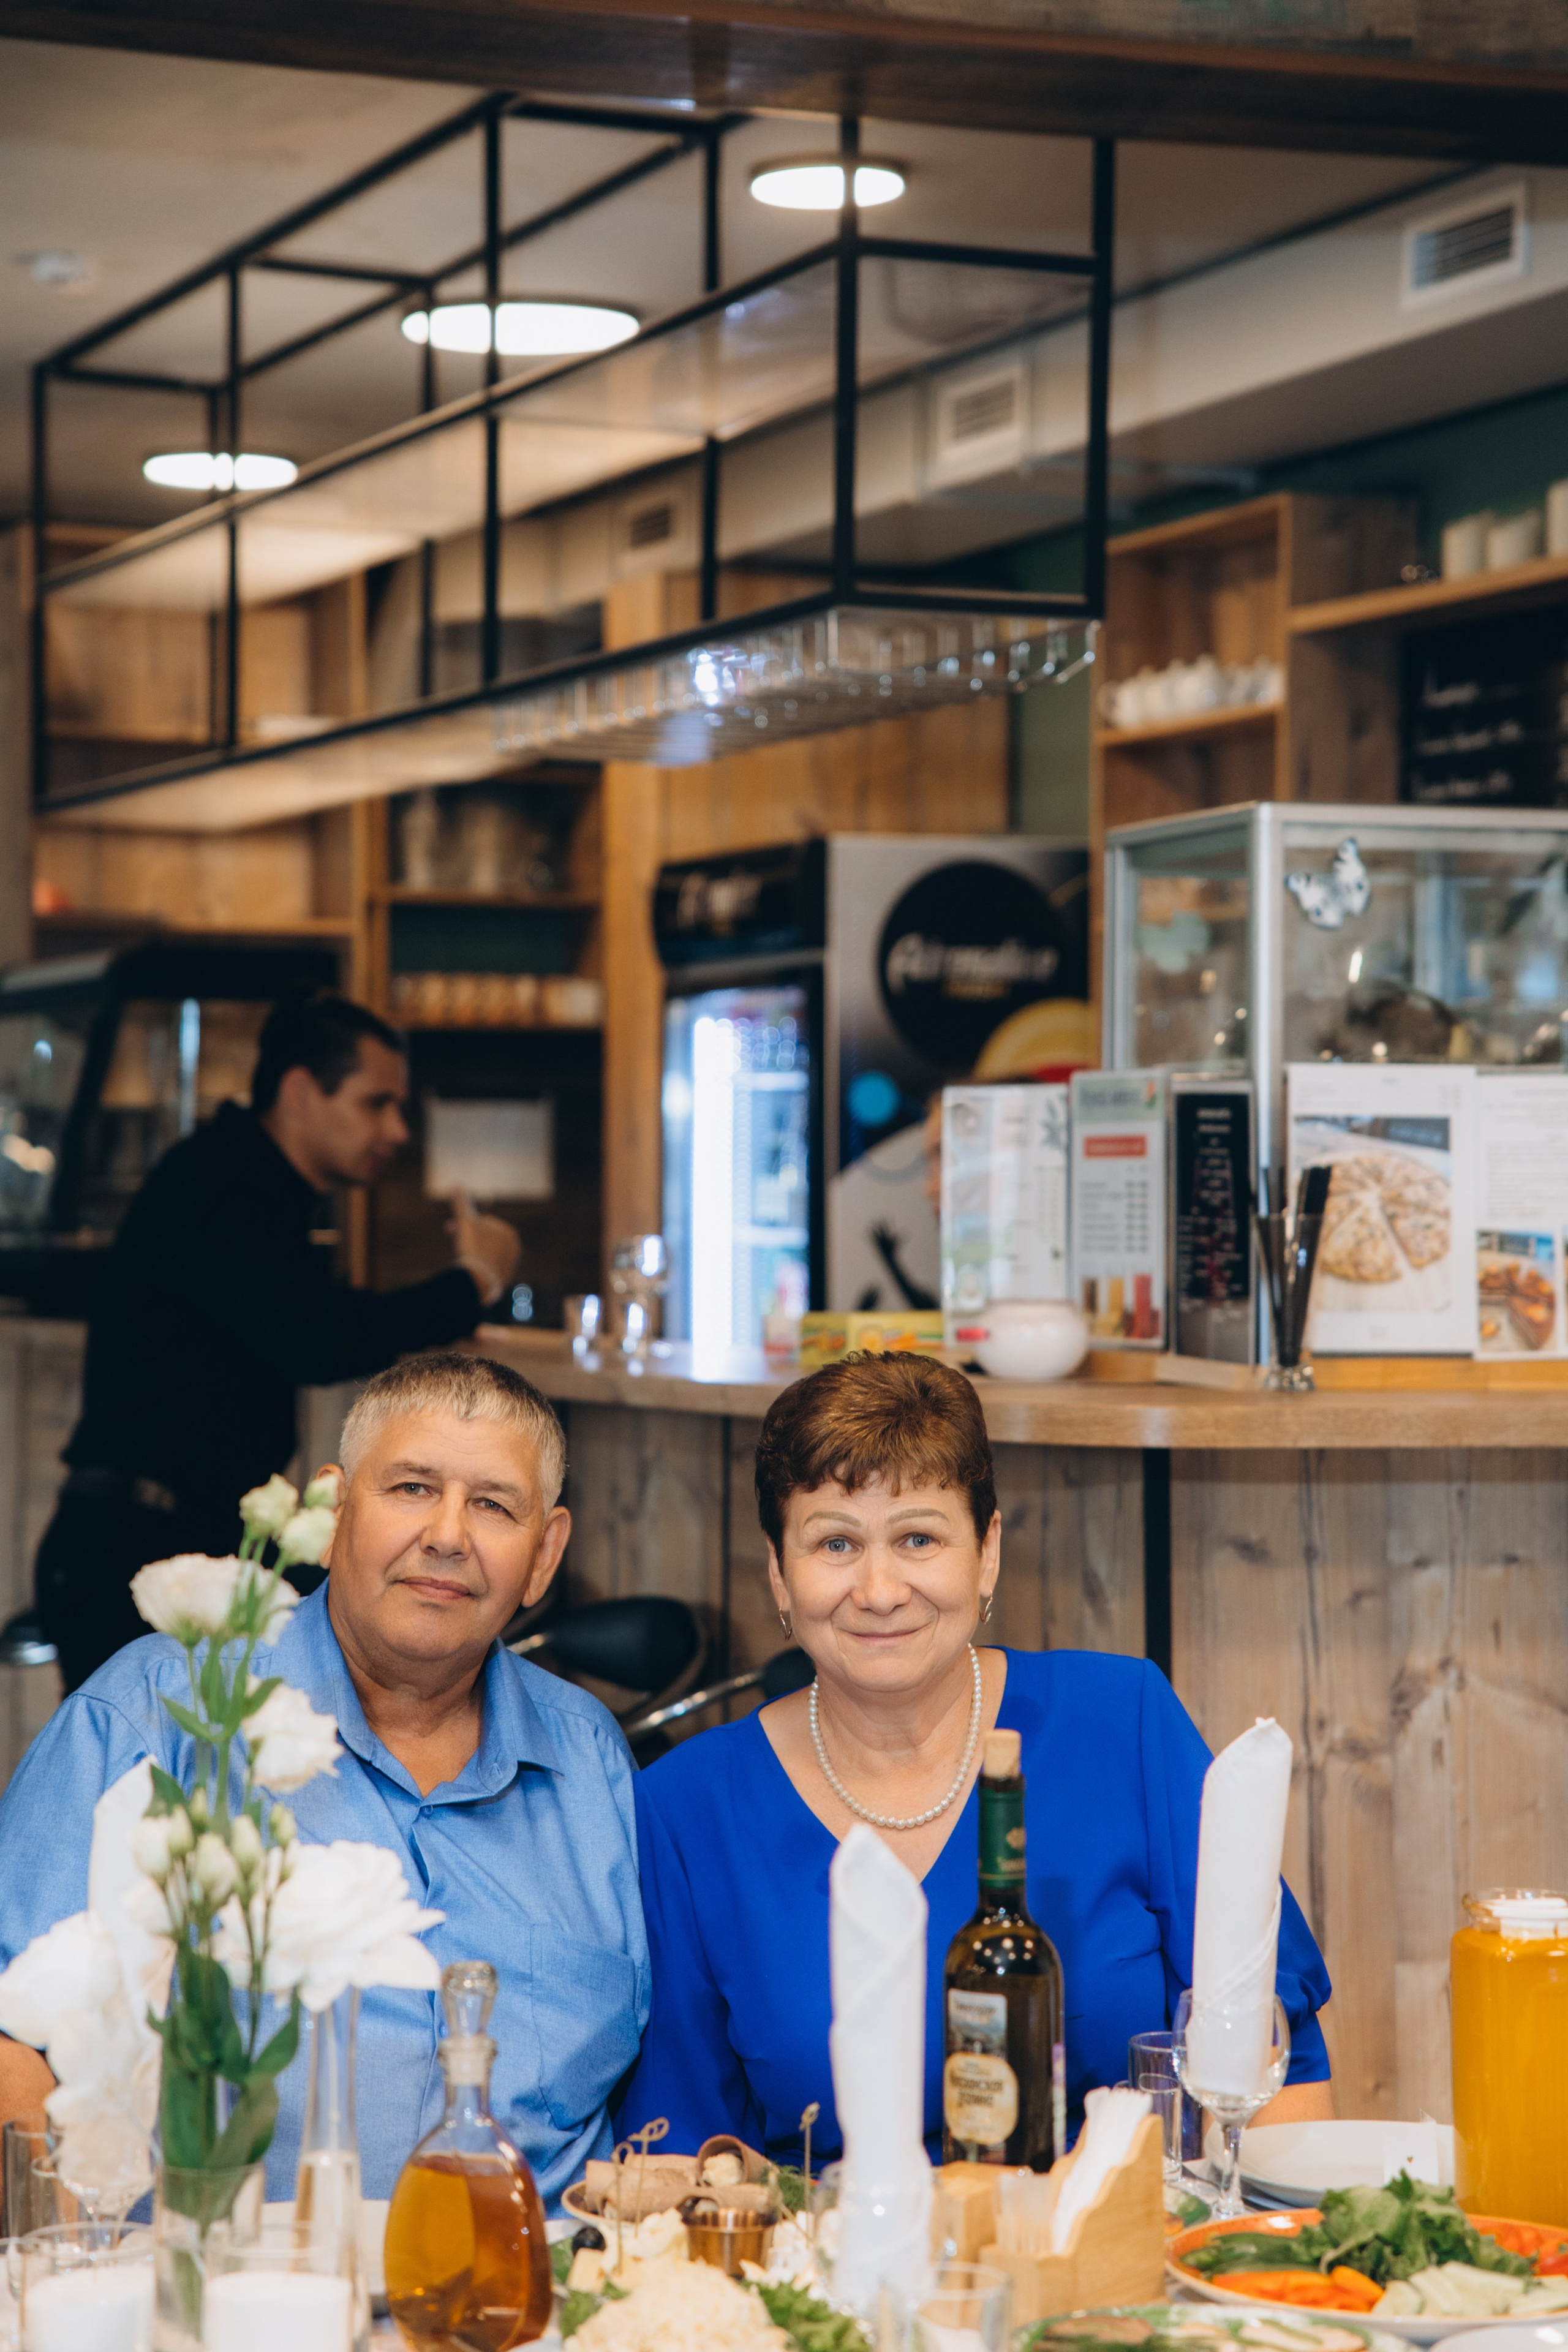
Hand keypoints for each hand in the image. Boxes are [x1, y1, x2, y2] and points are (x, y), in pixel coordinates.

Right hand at [448, 1186, 520, 1307]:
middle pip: (484, 1238)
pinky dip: (475, 1265)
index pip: (482, 1222)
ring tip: (461, 1258)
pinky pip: (484, 1267)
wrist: (478, 1281)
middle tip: (451, 1242)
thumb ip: (461, 1204)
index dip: (463, 1224)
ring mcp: (509, 1264)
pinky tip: (468, 1270)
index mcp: (509, 1232)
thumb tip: (456, 1184)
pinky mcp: (502, 1279)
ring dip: (470, 1251)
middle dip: (466, 1237)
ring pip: (484, 1252)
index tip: (448, 1229)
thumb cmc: (473, 1249)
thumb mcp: (465, 1222)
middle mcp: (513, 1248)